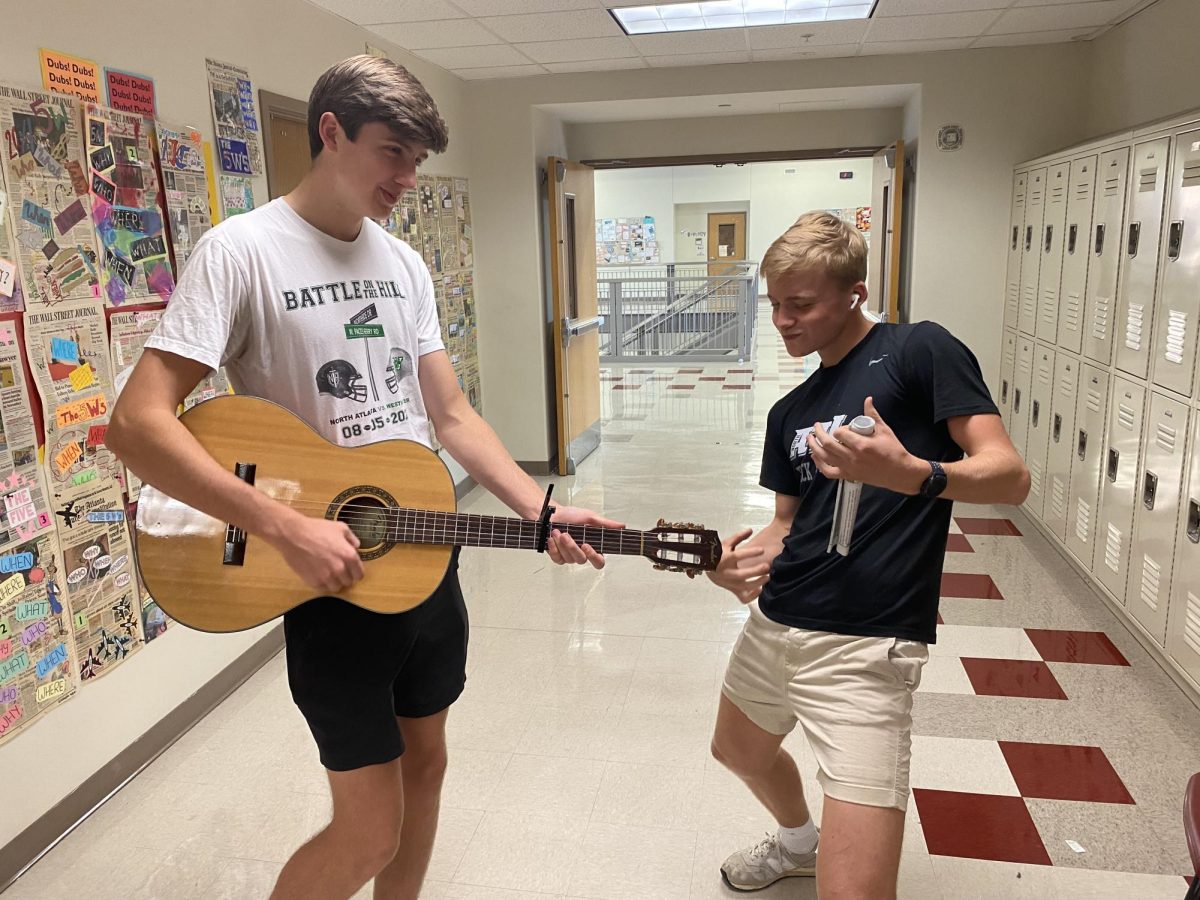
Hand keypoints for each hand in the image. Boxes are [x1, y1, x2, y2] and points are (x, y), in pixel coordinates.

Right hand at [266, 510, 363, 592]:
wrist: (293, 535)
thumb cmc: (316, 529)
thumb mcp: (340, 527)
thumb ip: (352, 538)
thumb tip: (356, 546)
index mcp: (349, 556)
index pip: (359, 574)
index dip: (356, 572)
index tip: (351, 570)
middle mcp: (340, 569)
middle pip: (348, 582)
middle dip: (345, 576)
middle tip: (338, 569)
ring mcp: (326, 577)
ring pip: (336, 588)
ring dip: (334, 582)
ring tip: (328, 573)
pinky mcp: (313, 581)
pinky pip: (323, 589)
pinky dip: (322, 583)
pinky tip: (318, 574)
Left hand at [546, 505, 623, 568]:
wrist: (552, 514)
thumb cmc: (571, 516)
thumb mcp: (590, 517)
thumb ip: (606, 524)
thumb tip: (622, 526)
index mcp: (593, 546)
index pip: (599, 561)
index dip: (594, 558)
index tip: (587, 546)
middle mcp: (582, 553)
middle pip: (581, 560)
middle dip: (572, 547)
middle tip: (566, 535)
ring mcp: (569, 556)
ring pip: (568, 559)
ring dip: (561, 544)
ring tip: (557, 531)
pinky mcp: (558, 557)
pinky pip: (557, 559)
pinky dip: (553, 548)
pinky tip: (552, 538)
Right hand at [706, 528, 770, 603]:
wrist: (708, 568)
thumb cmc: (718, 555)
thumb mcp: (725, 544)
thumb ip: (738, 537)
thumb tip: (750, 530)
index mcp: (724, 559)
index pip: (737, 556)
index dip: (750, 553)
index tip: (762, 550)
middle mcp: (726, 573)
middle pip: (741, 575)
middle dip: (756, 571)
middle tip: (767, 566)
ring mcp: (730, 583)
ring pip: (744, 587)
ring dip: (757, 583)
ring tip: (768, 577)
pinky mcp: (733, 590)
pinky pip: (743, 598)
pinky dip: (752, 596)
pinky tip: (760, 589)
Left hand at [806, 396, 926, 493]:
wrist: (900, 472)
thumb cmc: (894, 451)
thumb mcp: (884, 430)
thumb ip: (872, 415)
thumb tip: (868, 399)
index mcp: (861, 445)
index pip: (839, 433)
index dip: (838, 429)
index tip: (844, 428)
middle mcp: (852, 457)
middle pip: (827, 444)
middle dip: (818, 434)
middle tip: (816, 427)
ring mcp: (849, 468)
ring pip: (824, 458)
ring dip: (814, 447)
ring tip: (810, 439)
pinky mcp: (849, 476)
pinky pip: (829, 472)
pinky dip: (820, 464)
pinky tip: (816, 456)